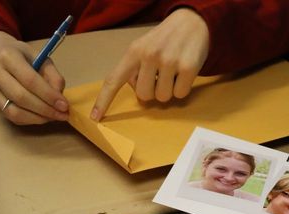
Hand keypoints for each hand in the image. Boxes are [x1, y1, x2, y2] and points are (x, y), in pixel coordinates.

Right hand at [0, 31, 68, 124]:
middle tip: (62, 115)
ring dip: (37, 118)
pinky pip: (10, 117)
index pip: (30, 80)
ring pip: (14, 112)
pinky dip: (29, 120)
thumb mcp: (39, 56)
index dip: (48, 95)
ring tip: (53, 117)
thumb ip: (52, 75)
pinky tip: (41, 116)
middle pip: (21, 98)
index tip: (64, 105)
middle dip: (45, 109)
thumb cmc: (20, 55)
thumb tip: (59, 97)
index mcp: (7, 55)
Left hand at [91, 8, 208, 120]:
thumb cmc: (164, 40)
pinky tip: (183, 72)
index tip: (95, 117)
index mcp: (133, 52)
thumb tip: (136, 90)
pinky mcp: (187, 67)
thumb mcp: (143, 47)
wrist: (192, 21)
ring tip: (172, 72)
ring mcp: (169, 61)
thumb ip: (134, 68)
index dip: (103, 100)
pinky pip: (180, 94)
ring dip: (168, 90)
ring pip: (162, 97)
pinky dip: (182, 88)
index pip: (114, 80)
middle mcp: (149, 55)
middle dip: (152, 91)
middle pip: (144, 96)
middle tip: (159, 76)